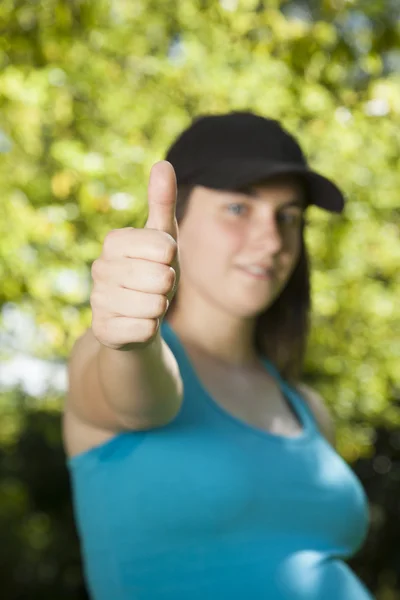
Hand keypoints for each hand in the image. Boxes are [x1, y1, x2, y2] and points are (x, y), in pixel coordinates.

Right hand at [90, 161, 178, 349]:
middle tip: (156, 287)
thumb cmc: (154, 273)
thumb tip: (163, 163)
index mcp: (114, 241)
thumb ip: (162, 203)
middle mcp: (99, 268)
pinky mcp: (102, 331)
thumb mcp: (164, 239)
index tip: (161, 261)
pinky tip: (140, 324)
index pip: (163, 246)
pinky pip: (144, 330)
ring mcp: (98, 301)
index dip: (172, 257)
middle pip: (160, 277)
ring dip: (160, 308)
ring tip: (149, 305)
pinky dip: (150, 329)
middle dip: (168, 286)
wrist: (138, 319)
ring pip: (154, 305)